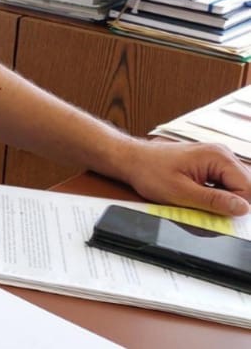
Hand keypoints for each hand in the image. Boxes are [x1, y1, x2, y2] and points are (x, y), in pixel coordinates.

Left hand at [120, 140, 250, 215]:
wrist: (132, 160)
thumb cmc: (150, 172)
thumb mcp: (181, 193)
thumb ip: (214, 201)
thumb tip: (243, 208)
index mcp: (219, 157)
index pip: (249, 190)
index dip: (235, 208)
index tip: (216, 216)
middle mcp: (222, 154)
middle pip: (245, 189)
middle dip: (229, 205)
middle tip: (204, 212)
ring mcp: (217, 159)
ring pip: (235, 189)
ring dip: (221, 201)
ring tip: (197, 203)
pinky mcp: (211, 165)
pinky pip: (224, 185)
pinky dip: (214, 196)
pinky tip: (197, 198)